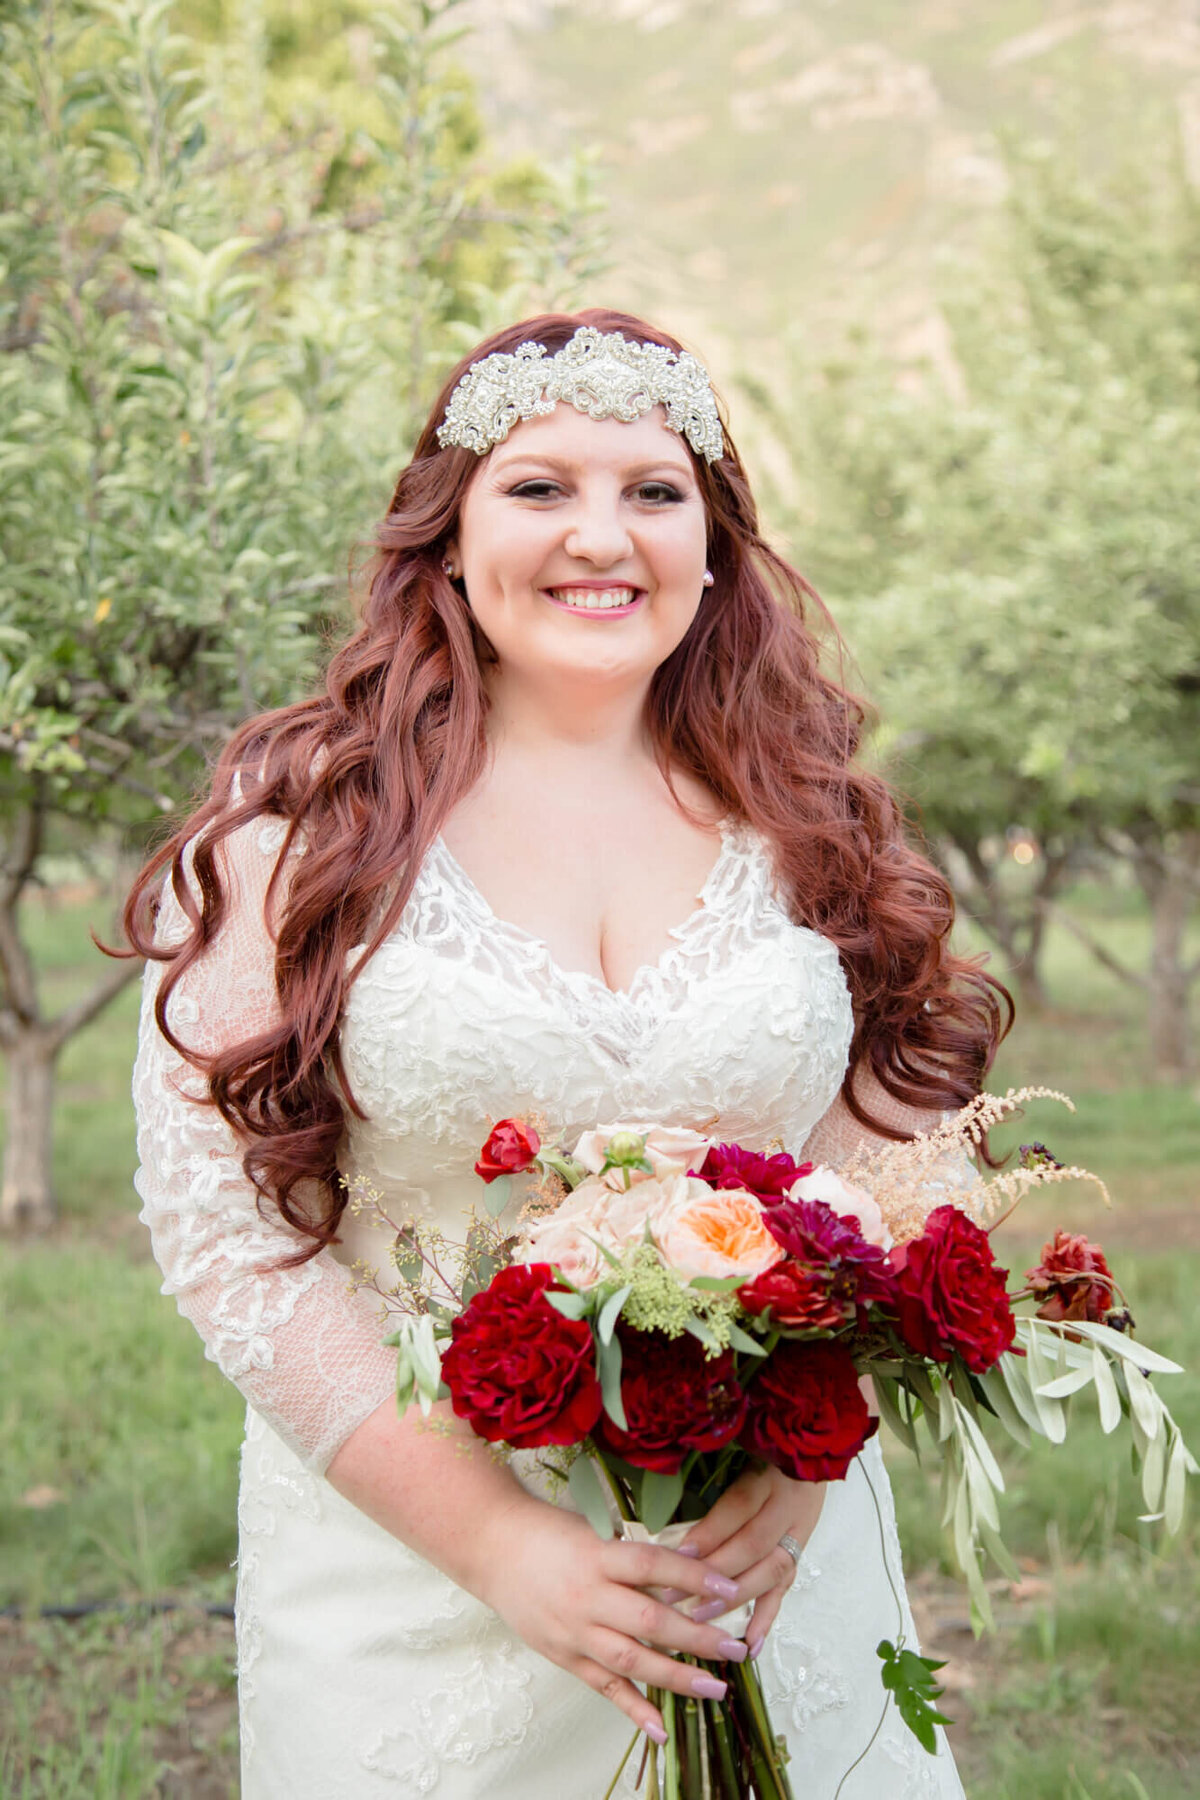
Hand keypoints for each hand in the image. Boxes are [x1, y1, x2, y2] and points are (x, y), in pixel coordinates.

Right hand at [476, 1494, 754, 1740]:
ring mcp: (575, 1631)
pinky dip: (633, 1710)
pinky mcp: (565, 1656)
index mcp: (598, 1556)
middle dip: (697, 1637)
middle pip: (650, 1620)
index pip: (653, 1564)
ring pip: (631, 1660)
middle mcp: (588, 1597)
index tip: (730, 1587)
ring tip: (715, 1687)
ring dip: (676, 1677)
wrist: (492, 1549)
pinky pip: (603, 1687)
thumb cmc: (547, 1532)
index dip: (693, 1575)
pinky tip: (662, 1729)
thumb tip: (686, 1569)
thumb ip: (632, 1556)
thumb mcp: (593, 1531)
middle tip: (736, 1649)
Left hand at [679, 1463, 826, 1656]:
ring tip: (702, 1619)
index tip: (678, 1554)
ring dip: (736, 1597)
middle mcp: (788, 1504)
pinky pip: (785, 1587)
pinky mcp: (800, 1552)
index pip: (740, 1505)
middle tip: (674, 1595)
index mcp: (771, 1471)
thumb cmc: (763, 1447)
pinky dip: (768, 1616)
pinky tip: (751, 1644)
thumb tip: (670, 1507)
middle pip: (754, 1544)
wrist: (811, 1451)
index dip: (711, 1531)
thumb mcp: (738, 1447)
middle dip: (713, 1573)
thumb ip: (710, 1471)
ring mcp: (798, 1532)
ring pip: (771, 1570)